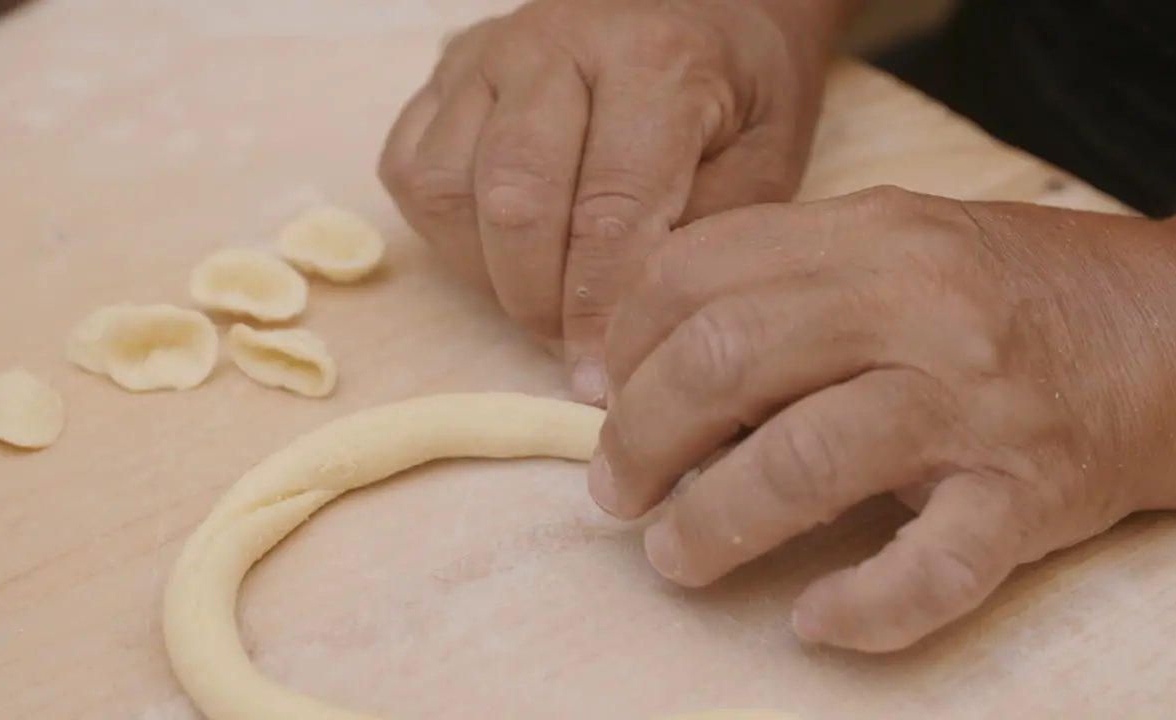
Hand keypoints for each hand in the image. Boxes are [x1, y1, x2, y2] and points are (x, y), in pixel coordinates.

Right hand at [378, 0, 845, 401]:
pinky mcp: (446, 70)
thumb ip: (703, 238)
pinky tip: (499, 243)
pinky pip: (410, 166)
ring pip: (446, 187)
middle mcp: (557, 44)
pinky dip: (444, 228)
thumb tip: (635, 329)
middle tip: (571, 345)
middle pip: (514, 201)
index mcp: (655, 63)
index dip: (598, 312)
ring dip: (486, 268)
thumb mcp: (765, 161)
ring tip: (541, 289)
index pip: (608, 211)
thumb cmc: (738, 92)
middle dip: (537, 301)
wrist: (704, 4)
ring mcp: (489, 53)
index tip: (600, 382)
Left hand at [590, 185, 1175, 651]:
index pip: (697, 271)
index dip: (624, 342)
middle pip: (726, 359)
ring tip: (674, 554)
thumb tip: (635, 369)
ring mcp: (975, 405)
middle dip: (638, 438)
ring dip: (711, 522)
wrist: (1170, 332)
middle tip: (617, 490)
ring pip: (804, 462)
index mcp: (870, 236)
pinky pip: (932, 568)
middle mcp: (918, 308)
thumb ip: (778, 286)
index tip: (602, 397)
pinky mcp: (1026, 496)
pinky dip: (859, 607)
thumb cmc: (1000, 295)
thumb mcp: (890, 247)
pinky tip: (812, 620)